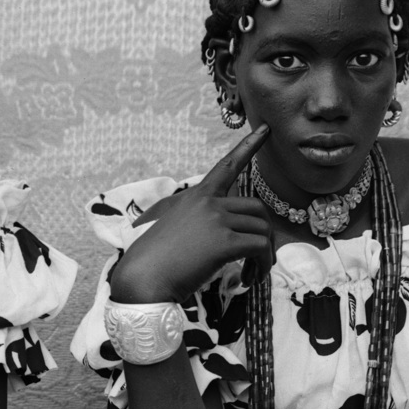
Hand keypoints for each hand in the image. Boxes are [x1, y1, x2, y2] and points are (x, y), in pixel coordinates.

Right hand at [108, 122, 272, 304]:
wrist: (142, 278)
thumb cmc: (150, 259)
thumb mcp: (163, 224)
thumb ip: (184, 216)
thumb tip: (196, 225)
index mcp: (196, 196)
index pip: (227, 166)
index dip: (249, 146)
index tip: (265, 129)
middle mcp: (208, 202)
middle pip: (257, 209)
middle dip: (265, 234)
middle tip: (259, 259)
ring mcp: (216, 220)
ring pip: (262, 230)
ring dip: (264, 255)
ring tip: (253, 273)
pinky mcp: (224, 243)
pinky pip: (260, 248)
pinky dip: (262, 265)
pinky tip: (250, 279)